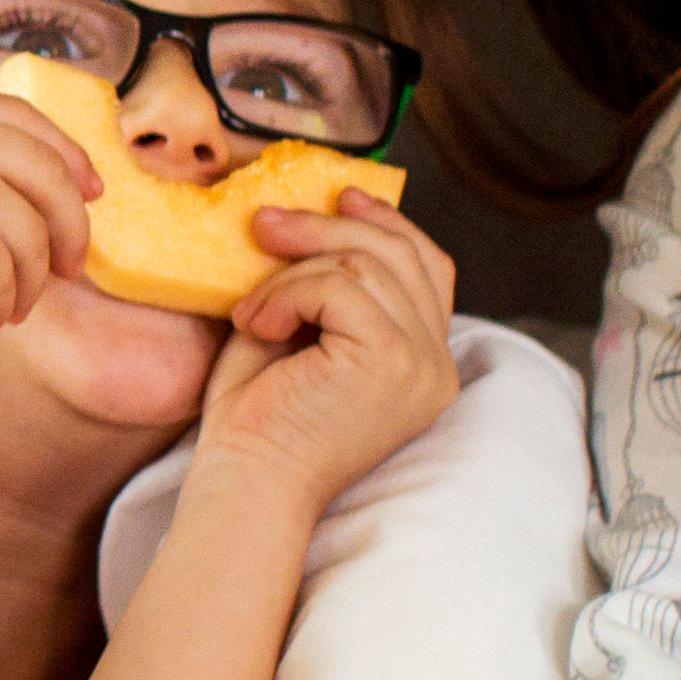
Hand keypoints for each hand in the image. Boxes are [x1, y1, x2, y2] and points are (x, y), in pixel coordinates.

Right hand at [0, 73, 98, 349]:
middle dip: (71, 223)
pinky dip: (5, 304)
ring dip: (30, 279)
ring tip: (7, 306)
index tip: (88, 189)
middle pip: (49, 170)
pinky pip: (12, 275)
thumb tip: (33, 189)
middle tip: (69, 264)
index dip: (65, 154)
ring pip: (35, 232)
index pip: (21, 116)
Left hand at [190, 191, 459, 507]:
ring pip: (365, 265)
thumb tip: (314, 213)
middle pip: (400, 255)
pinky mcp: (390, 360)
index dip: (390, 225)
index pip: (430, 270)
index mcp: (424, 365)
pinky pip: (340, 287)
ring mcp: (420, 365)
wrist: (244, 482)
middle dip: (327, 227)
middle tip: (264, 223)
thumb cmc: (258, 421)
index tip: (342, 197)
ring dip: (292, 272)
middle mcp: (436, 367)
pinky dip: (287, 294)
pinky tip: (258, 327)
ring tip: (249, 310)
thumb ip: (325, 287)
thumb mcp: (300, 337)